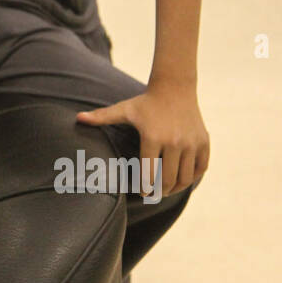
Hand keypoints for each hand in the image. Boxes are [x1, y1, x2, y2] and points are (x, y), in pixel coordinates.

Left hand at [75, 82, 209, 196]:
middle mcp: (175, 142)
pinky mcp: (204, 142)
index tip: (142, 193)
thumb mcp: (123, 109)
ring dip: (177, 189)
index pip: (149, 174)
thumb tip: (77, 118)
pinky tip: (183, 179)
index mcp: (153, 137)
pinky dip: (193, 178)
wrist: (175, 87)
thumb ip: (101, 117)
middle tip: (154, 195)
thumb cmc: (145, 102)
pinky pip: (201, 168)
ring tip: (167, 190)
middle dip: (160, 192)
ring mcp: (192, 143)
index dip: (145, 189)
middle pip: (169, 180)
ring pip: (186, 178)